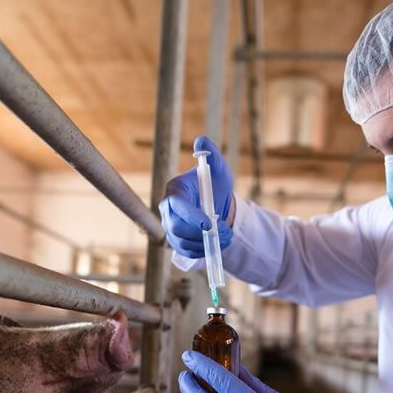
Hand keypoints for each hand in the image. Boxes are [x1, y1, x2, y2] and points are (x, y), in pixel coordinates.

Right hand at [158, 136, 233, 257]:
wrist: (217, 206)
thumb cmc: (216, 186)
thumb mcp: (219, 169)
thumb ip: (212, 154)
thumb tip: (202, 140)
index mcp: (175, 189)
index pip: (177, 204)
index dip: (191, 215)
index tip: (209, 223)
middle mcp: (166, 209)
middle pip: (176, 227)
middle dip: (202, 234)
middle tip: (225, 233)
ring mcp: (169, 226)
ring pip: (181, 242)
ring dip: (205, 243)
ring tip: (225, 237)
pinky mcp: (175, 241)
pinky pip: (185, 251)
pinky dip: (202, 251)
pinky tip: (215, 244)